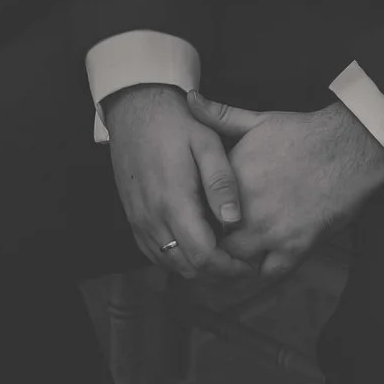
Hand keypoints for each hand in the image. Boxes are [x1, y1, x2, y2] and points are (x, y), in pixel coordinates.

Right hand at [103, 84, 252, 281]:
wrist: (135, 110)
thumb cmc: (175, 124)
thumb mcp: (206, 143)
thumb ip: (221, 182)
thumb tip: (234, 220)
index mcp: (174, 201)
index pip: (203, 256)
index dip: (229, 268)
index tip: (249, 265)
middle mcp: (152, 217)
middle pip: (188, 268)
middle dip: (218, 274)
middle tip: (242, 264)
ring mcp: (139, 220)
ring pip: (171, 264)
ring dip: (198, 268)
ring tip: (223, 257)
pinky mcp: (133, 217)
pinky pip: (155, 253)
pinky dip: (177, 258)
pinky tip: (196, 245)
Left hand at [188, 94, 383, 282]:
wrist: (348, 149)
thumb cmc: (303, 134)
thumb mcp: (256, 121)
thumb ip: (219, 115)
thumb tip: (190, 100)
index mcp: (230, 180)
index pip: (198, 208)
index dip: (197, 214)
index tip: (200, 215)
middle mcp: (245, 209)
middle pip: (213, 240)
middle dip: (212, 241)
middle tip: (216, 240)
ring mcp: (270, 231)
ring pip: (237, 261)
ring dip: (235, 260)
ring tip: (236, 255)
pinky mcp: (296, 247)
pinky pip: (271, 273)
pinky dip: (265, 271)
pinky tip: (265, 261)